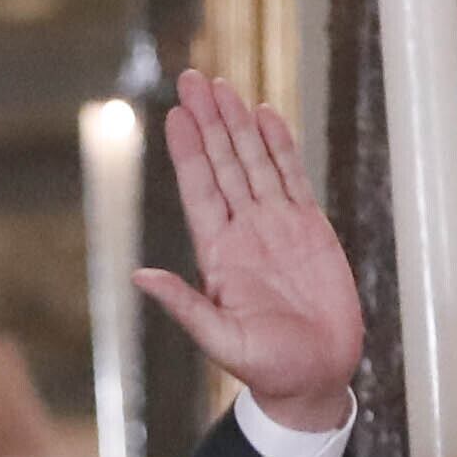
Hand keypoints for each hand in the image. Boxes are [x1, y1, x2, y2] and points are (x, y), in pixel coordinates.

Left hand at [140, 70, 361, 433]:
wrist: (317, 378)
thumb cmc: (268, 369)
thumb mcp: (220, 340)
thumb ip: (184, 305)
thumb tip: (138, 276)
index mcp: (218, 256)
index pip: (199, 190)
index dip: (187, 151)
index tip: (175, 114)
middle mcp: (244, 233)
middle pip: (223, 164)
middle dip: (208, 121)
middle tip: (193, 78)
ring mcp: (277, 228)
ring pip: (254, 163)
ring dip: (238, 125)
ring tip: (223, 86)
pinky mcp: (310, 230)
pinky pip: (292, 178)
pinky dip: (279, 146)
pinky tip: (266, 116)